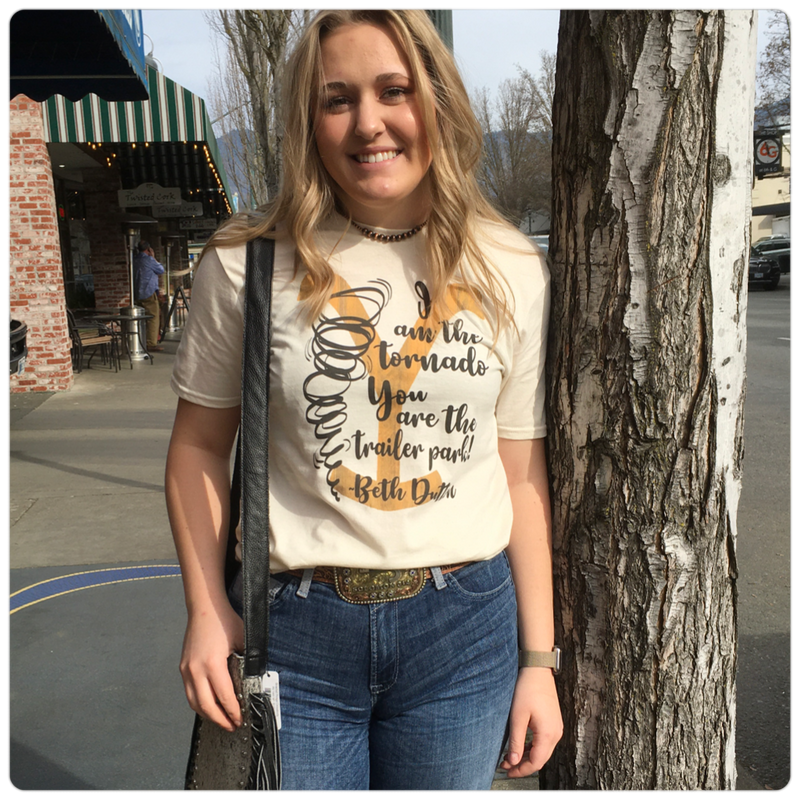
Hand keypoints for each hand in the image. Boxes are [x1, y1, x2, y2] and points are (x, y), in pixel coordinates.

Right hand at [179, 601, 244, 730]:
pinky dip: (199, 703)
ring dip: (208, 714)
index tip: (240, 719)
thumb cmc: (224, 621)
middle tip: (232, 726)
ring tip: (221, 720)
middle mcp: (196, 670)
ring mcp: (187, 670)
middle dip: (220, 719)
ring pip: (194, 703)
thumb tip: (253, 679)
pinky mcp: (183, 667)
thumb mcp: (243, 640)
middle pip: (206, 706)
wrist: (205, 607)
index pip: (224, 697)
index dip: (233, 711)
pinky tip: (210, 705)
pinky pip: (190, 693)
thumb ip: (247, 661)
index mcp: (212, 664)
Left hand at [500, 667, 562, 777]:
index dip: (521, 770)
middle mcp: (556, 734)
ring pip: (542, 751)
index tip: (507, 771)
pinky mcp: (554, 722)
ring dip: (527, 756)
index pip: (536, 762)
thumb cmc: (527, 690)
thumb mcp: (517, 717)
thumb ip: (516, 741)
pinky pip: (544, 742)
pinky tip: (520, 746)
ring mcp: (556, 728)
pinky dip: (532, 747)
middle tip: (505, 766)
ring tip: (509, 757)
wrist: (538, 670)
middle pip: (540, 759)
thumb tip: (513, 762)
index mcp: (548, 734)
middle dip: (522, 765)